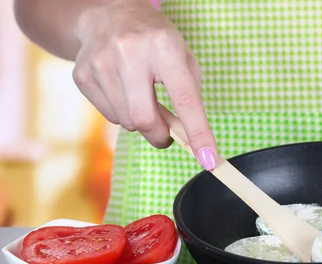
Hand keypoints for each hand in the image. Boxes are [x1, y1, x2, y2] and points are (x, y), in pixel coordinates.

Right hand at [73, 0, 216, 168]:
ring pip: (127, 122)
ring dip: (141, 121)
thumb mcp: (183, 58)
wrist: (109, 15)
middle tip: (167, 134)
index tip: (209, 160)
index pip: (185, 99)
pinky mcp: (83, 75)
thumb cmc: (156, 42)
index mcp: (164, 47)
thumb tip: (189, 138)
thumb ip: (190, 96)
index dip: (198, 133)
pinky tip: (123, 90)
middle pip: (145, 120)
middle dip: (160, 136)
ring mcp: (101, 63)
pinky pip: (110, 116)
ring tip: (142, 96)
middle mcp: (129, 52)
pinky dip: (122, 113)